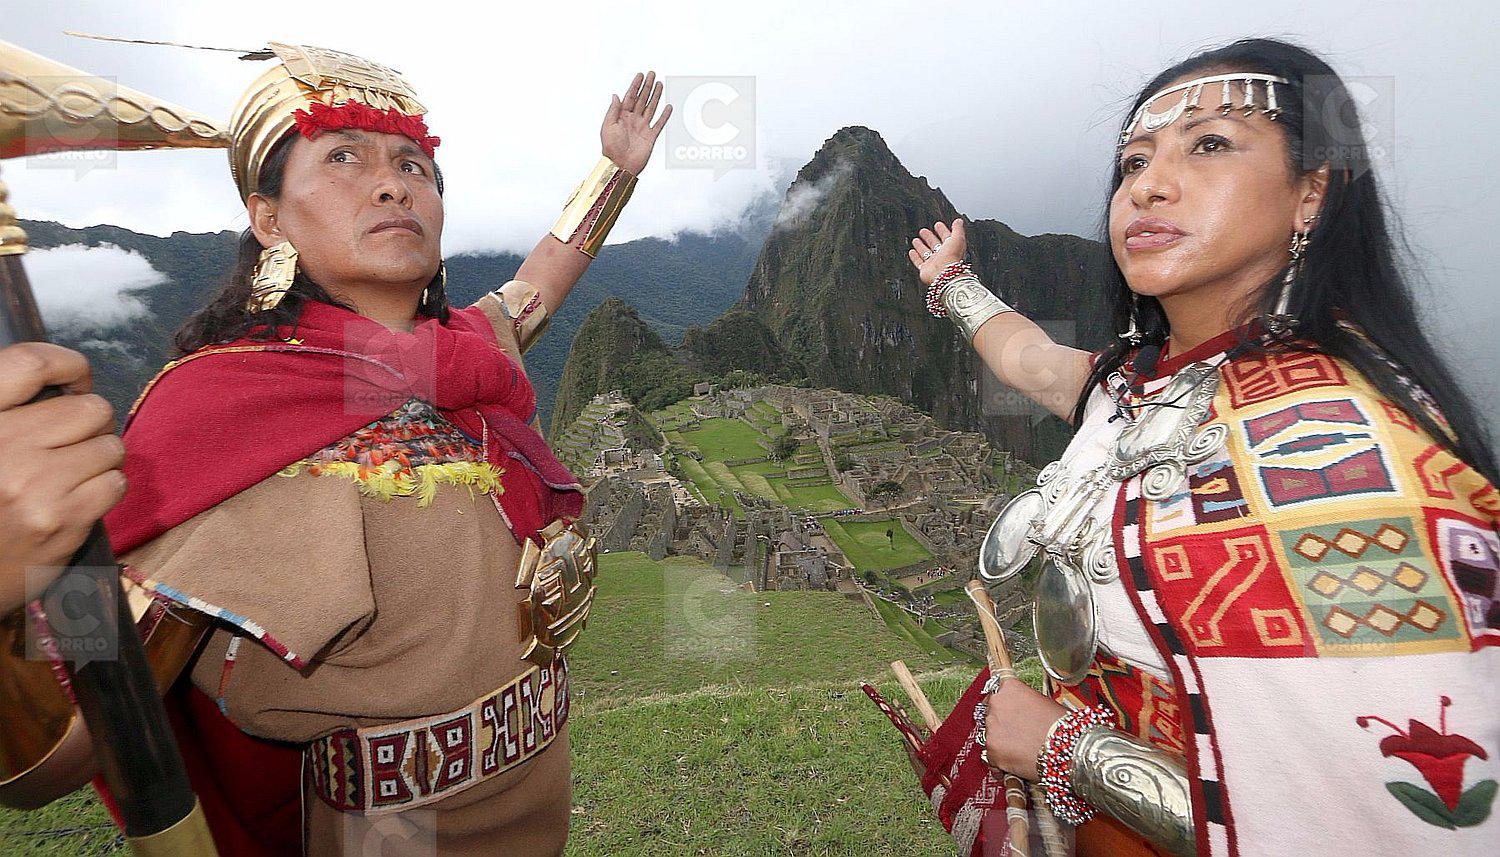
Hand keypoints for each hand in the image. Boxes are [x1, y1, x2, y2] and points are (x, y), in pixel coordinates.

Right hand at [0, 343, 125, 615]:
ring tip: (74, 476)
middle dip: (93, 424)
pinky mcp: (61, 519)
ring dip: (101, 460)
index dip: (66, 364)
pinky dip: (106, 490)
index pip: (29, 363)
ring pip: (110, 447)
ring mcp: (31, 483)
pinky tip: (80, 500)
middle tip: (76, 443)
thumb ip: (14, 413)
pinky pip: (115, 484)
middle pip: (89, 408)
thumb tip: (71, 388)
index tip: (77, 380)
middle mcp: (2, 444)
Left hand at [601, 70, 671, 175]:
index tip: (640, 75)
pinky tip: (668, 106)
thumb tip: (615, 95)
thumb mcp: (608, 126)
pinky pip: (659, 124)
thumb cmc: (611, 148)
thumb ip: (613, 110)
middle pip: (642, 100)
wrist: (620, 165)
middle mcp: (633, 120)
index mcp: (621, 117)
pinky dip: (664, 115)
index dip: (635, 86)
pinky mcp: (650, 137)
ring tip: (660, 84)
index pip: (630, 97)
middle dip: (647, 87)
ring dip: (656, 96)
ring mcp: (642, 128)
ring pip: (651, 108)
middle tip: (652, 74)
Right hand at [907, 218, 967, 285]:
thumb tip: (959, 221)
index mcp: (951, 248)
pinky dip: (915, 257)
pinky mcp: (925, 269)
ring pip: (926, 253)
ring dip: (921, 246)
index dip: (942, 230)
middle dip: (929, 237)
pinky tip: (911, 252)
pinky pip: (919, 262)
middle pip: (935, 244)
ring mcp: (933, 263)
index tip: (937, 225)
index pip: (946, 237)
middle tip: (923, 231)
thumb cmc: (952, 257)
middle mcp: (942, 256)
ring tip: (915, 240)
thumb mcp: (958, 238)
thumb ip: (958, 229)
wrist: (945, 274)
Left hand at [983, 676, 1066, 779]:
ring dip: (1001, 741)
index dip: (1006, 703)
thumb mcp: (1045, 703)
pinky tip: (1016, 762)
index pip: (1000, 690)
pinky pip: (991, 755)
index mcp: (1010, 687)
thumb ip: (1026, 703)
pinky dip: (1001, 760)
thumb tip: (1023, 709)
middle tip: (1018, 733)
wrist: (1067, 750)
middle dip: (1003, 723)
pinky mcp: (991, 749)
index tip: (1009, 710)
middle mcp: (997, 703)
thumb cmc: (1063, 727)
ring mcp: (991, 726)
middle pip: (992, 712)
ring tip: (1021, 750)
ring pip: (991, 734)